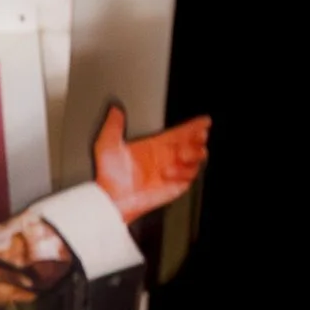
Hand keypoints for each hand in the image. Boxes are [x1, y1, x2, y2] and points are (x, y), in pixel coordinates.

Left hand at [90, 104, 210, 225]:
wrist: (110, 199)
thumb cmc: (107, 177)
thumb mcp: (107, 145)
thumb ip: (113, 125)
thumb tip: (115, 109)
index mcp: (154, 146)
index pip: (179, 132)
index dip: (193, 126)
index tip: (203, 121)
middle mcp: (165, 158)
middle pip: (191, 144)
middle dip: (198, 138)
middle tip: (199, 136)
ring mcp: (170, 173)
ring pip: (194, 160)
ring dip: (193, 155)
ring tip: (182, 155)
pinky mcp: (172, 188)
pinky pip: (188, 178)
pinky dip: (185, 173)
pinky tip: (172, 171)